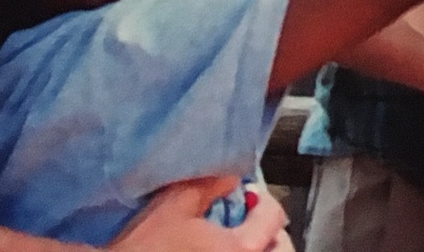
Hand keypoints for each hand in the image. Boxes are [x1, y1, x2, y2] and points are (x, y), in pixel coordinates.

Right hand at [111, 177, 289, 251]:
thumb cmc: (143, 247)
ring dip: (260, 249)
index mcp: (240, 249)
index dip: (261, 199)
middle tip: (255, 220)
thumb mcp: (174, 205)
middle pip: (281, 249)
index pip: (273, 216)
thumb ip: (209, 185)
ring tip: (242, 240)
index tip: (248, 195)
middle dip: (271, 232)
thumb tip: (232, 178)